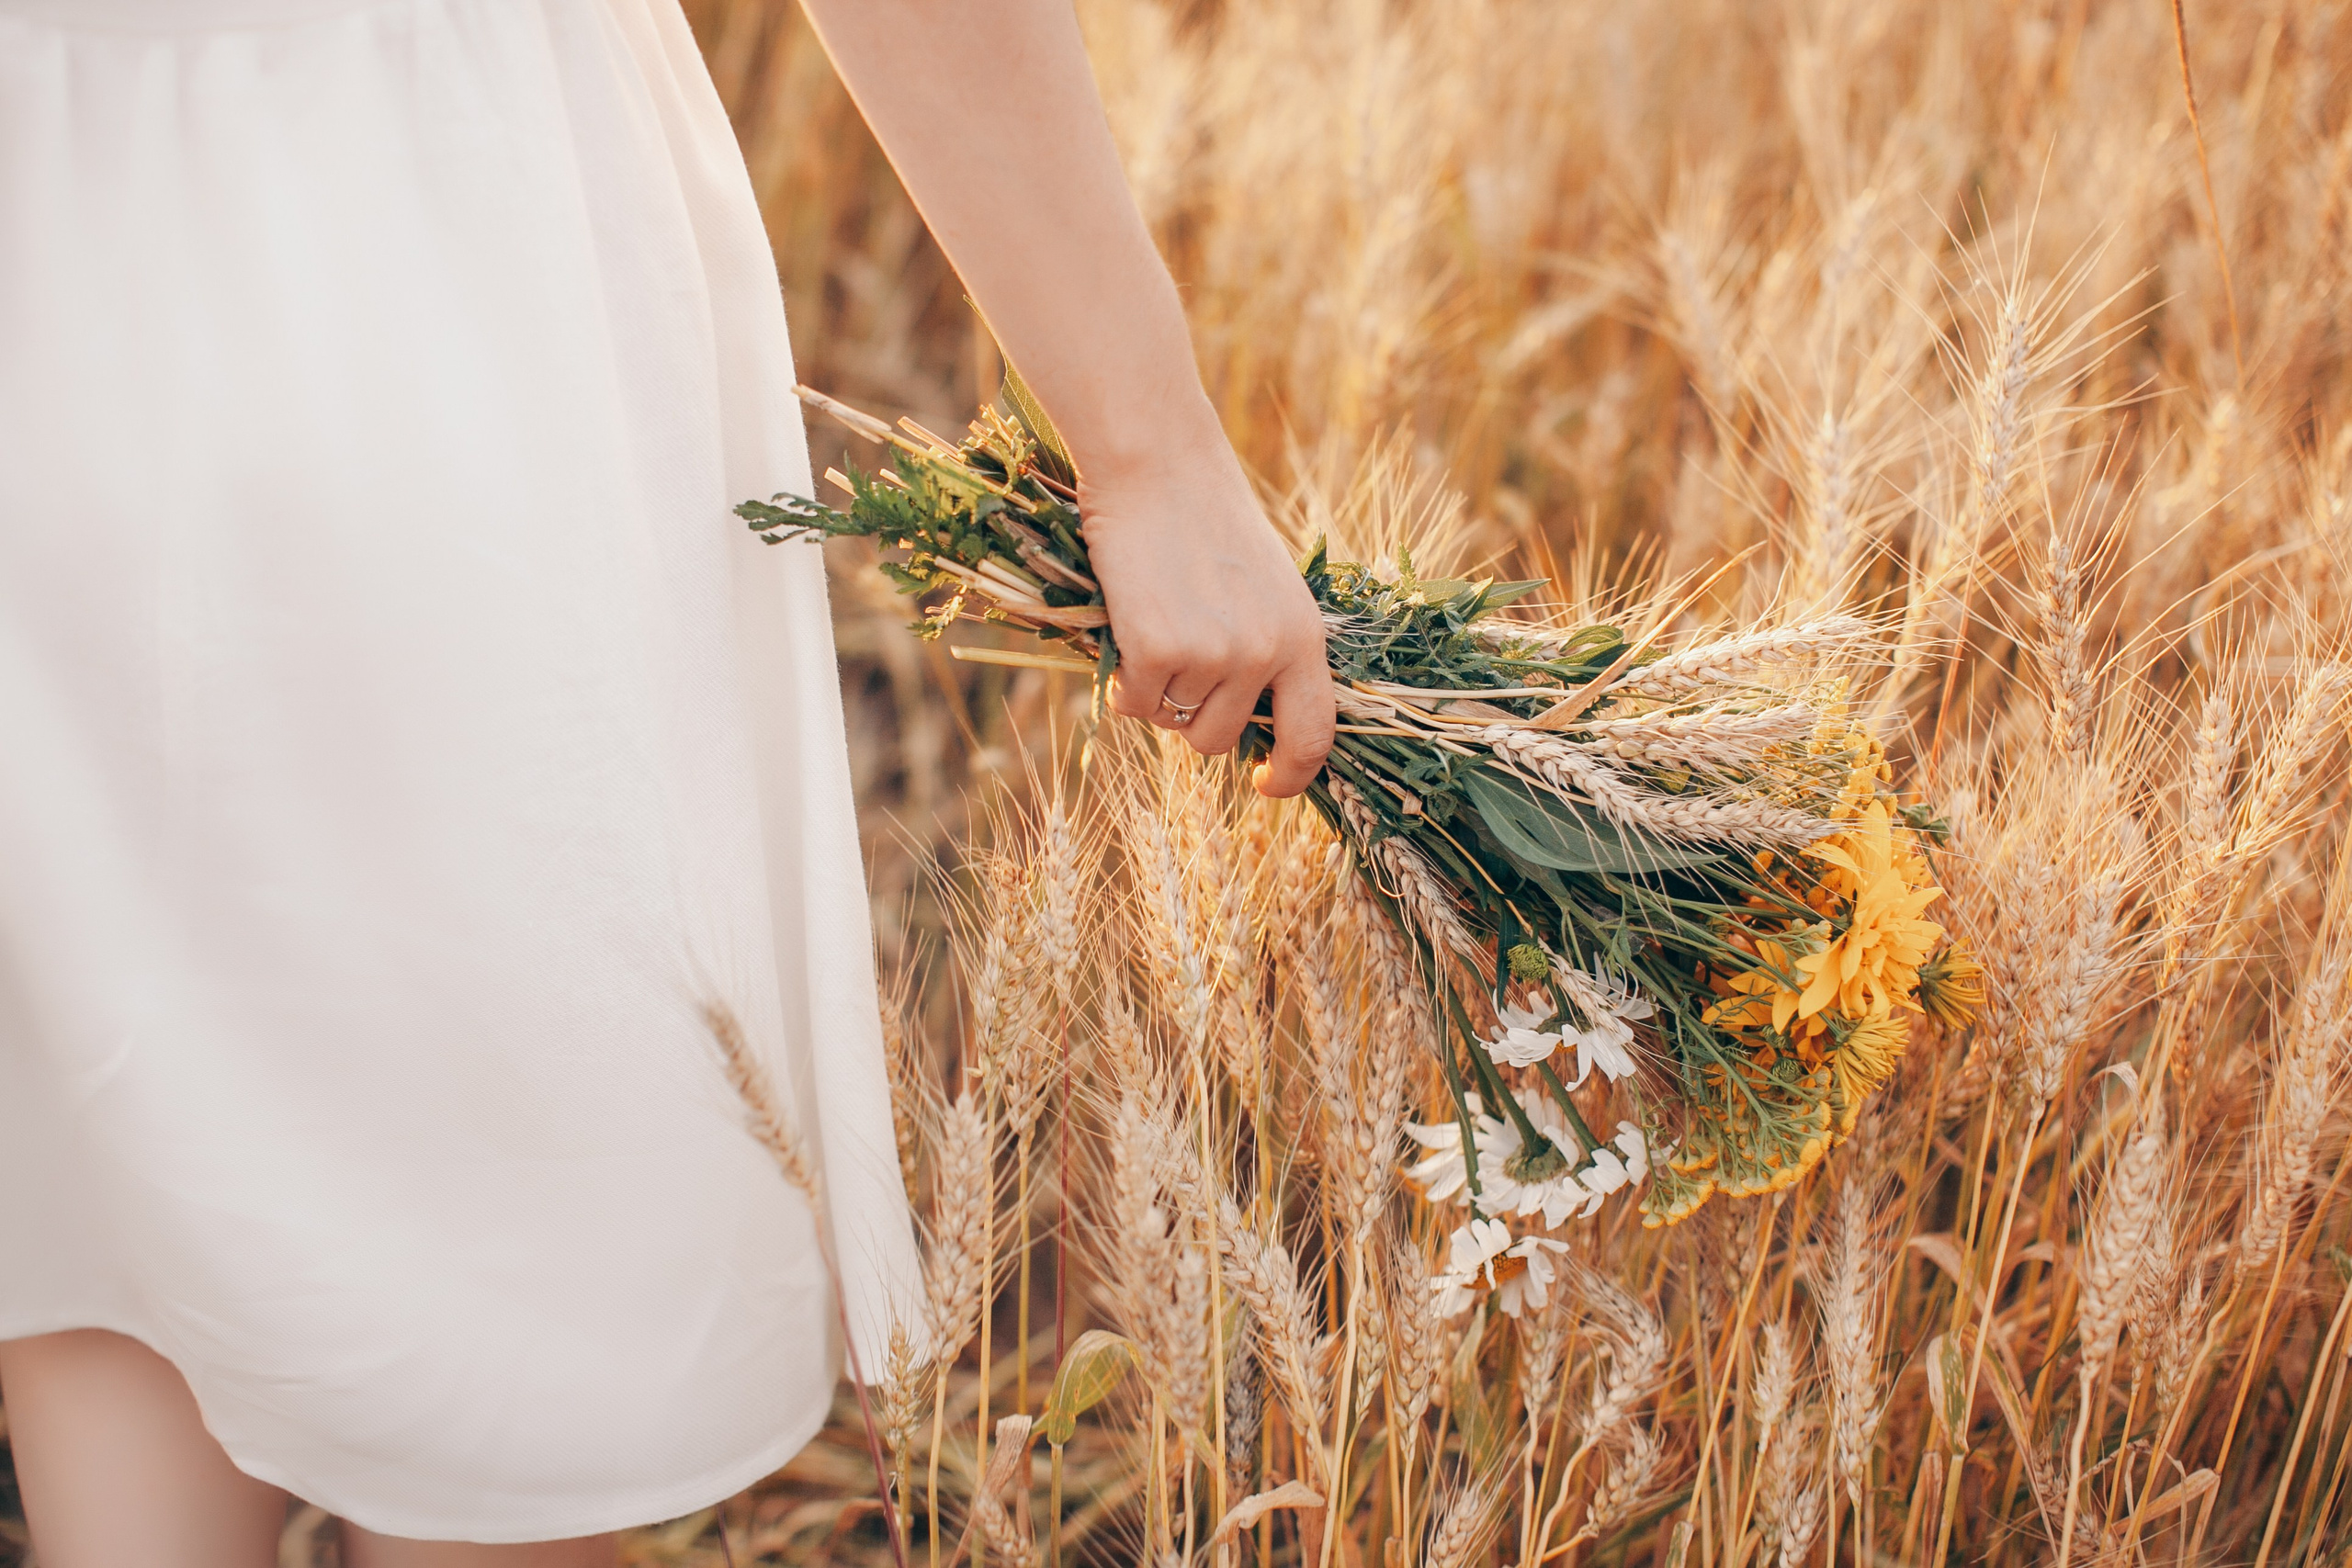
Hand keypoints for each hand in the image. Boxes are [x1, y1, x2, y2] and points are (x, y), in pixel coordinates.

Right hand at [1079, 429, 1334, 797]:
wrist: (1156, 461)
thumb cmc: (1204, 516)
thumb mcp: (1264, 585)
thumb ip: (1265, 648)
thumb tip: (1243, 719)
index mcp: (1303, 638)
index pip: (1314, 736)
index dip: (1291, 776)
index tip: (1265, 784)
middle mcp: (1265, 654)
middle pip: (1220, 739)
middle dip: (1190, 717)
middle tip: (1173, 660)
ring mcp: (1213, 656)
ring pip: (1172, 723)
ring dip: (1154, 693)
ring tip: (1152, 627)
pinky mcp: (1157, 650)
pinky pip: (1132, 705)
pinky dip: (1120, 681)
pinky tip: (1125, 627)